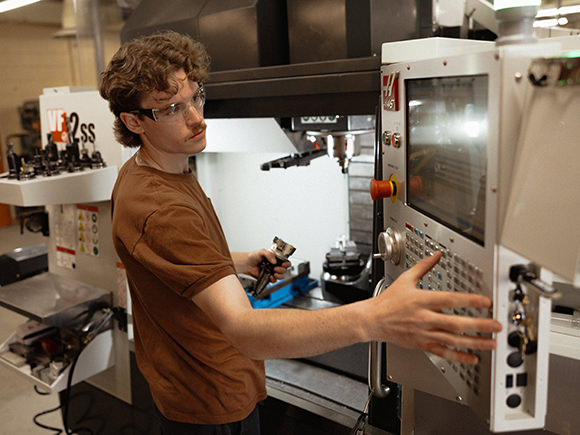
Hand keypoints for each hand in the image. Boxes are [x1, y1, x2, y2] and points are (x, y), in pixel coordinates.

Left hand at [241, 249, 290, 281]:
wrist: (246, 263)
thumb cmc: (253, 257)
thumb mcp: (262, 252)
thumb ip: (269, 254)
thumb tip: (274, 261)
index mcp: (276, 258)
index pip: (286, 262)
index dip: (286, 263)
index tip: (283, 264)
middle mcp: (275, 265)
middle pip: (284, 270)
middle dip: (282, 270)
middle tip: (275, 268)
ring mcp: (272, 272)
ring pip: (281, 276)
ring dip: (279, 276)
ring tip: (274, 273)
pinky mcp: (268, 277)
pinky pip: (274, 280)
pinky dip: (273, 279)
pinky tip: (270, 277)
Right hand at [372, 251, 501, 363]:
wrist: (373, 320)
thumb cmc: (388, 301)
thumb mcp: (406, 279)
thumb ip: (423, 266)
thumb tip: (436, 255)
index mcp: (422, 300)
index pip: (450, 300)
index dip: (469, 301)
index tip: (485, 302)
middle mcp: (425, 318)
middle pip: (456, 323)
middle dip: (480, 325)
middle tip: (497, 326)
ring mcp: (424, 333)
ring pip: (454, 340)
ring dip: (475, 342)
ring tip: (492, 343)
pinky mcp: (422, 345)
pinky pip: (444, 352)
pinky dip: (459, 356)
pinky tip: (472, 358)